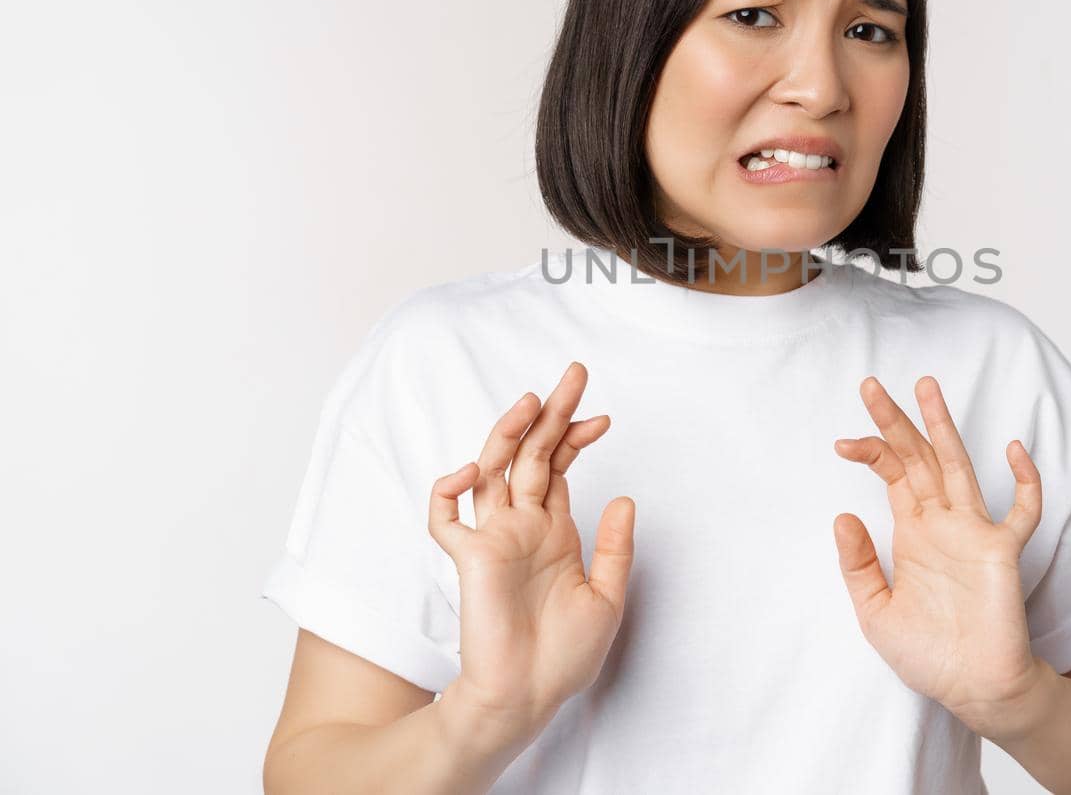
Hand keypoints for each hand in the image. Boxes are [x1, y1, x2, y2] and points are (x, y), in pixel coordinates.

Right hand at [427, 361, 635, 731]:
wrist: (530, 696)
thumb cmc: (565, 656)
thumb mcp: (608, 596)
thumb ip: (614, 546)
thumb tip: (624, 496)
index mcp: (553, 532)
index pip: (558, 468)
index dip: (577, 437)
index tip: (602, 417)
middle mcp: (521, 527)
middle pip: (531, 455)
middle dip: (551, 415)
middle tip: (573, 374)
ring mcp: (494, 539)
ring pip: (492, 470)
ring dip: (508, 433)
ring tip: (533, 400)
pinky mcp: (470, 559)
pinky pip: (446, 519)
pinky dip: (448, 490)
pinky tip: (471, 470)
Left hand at [831, 375, 1054, 739]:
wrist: (971, 690)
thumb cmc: (928, 655)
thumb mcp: (874, 612)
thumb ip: (859, 565)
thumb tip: (842, 515)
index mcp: (913, 532)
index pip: (891, 474)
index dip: (869, 451)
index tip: (840, 442)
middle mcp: (942, 523)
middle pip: (917, 457)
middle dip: (895, 421)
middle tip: (869, 384)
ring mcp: (974, 533)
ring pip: (958, 466)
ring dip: (942, 427)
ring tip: (927, 386)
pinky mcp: (1003, 552)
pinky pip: (1022, 511)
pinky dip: (1025, 480)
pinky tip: (1014, 450)